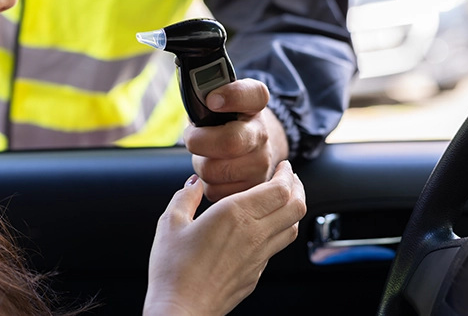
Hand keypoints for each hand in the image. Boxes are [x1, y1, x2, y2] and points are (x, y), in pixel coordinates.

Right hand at [144, 161, 305, 315]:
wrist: (181, 310)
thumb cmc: (173, 269)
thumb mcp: (170, 223)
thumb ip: (185, 197)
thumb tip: (194, 184)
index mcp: (235, 214)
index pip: (280, 189)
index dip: (287, 174)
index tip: (284, 166)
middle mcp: (254, 234)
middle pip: (296, 206)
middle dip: (297, 188)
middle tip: (290, 179)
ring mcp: (259, 257)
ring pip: (292, 228)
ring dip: (292, 210)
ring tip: (282, 201)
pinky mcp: (256, 275)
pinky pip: (276, 247)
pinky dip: (278, 231)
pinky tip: (263, 229)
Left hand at [184, 79, 288, 201]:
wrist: (250, 147)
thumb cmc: (224, 121)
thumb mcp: (219, 99)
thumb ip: (205, 92)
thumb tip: (192, 97)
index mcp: (254, 104)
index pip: (254, 94)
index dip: (232, 96)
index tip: (212, 100)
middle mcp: (263, 134)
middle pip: (229, 142)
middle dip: (199, 141)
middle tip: (193, 138)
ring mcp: (262, 164)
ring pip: (215, 170)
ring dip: (200, 164)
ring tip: (206, 155)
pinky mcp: (252, 188)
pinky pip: (215, 190)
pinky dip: (206, 183)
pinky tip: (214, 171)